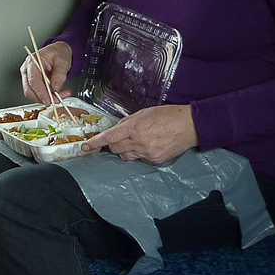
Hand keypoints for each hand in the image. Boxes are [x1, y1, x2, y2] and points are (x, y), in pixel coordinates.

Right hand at [21, 41, 73, 104]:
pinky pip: (36, 92)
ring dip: (46, 98)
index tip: (49, 101)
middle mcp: (27, 69)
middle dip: (43, 98)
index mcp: (32, 62)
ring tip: (60, 95)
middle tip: (57, 100)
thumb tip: (55, 87)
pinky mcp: (32, 82)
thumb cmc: (58, 53)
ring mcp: (28, 76)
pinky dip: (46, 96)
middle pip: (29, 90)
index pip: (33, 81)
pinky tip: (55, 94)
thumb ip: (59, 75)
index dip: (41, 93)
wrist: (58, 51)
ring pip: (32, 93)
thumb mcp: (62, 61)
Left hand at [80, 104, 197, 163]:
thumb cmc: (167, 115)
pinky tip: (148, 145)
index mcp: (135, 128)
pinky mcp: (154, 161)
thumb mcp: (144, 113)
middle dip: (112, 143)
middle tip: (119, 137)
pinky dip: (138, 153)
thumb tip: (115, 130)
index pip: (109, 137)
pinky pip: (138, 159)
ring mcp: (147, 153)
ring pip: (125, 156)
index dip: (95, 143)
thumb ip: (127, 122)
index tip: (85, 147)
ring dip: (124, 149)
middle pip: (114, 148)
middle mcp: (139, 142)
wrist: (189, 126)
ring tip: (136, 140)